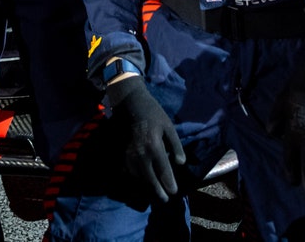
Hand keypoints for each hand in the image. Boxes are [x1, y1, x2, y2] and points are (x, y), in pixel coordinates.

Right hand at [106, 75, 185, 203]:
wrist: (131, 105)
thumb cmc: (153, 114)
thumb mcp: (169, 127)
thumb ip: (176, 146)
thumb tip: (181, 163)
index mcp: (155, 147)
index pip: (163, 171)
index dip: (169, 184)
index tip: (174, 192)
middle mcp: (141, 155)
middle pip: (151, 179)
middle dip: (158, 191)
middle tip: (165, 199)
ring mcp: (130, 156)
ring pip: (140, 177)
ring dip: (148, 187)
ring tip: (155, 193)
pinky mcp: (123, 154)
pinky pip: (130, 172)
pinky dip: (137, 179)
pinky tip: (142, 182)